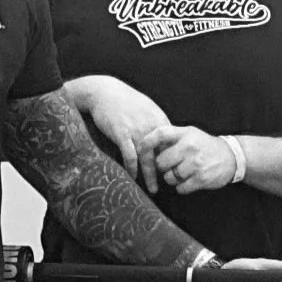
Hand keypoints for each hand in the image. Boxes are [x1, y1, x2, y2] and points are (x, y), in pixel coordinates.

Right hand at [81, 77, 169, 192]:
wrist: (104, 92)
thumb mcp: (147, 107)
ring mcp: (136, 131)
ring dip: (150, 176)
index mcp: (159, 120)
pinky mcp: (122, 135)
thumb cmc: (125, 100)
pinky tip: (133, 177)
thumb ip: (157, 123)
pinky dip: (132, 169)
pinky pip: (129, 157)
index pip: (172, 144)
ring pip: (147, 159)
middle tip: (171, 185)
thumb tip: (166, 137)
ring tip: (153, 189)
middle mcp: (151, 127)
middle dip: (167, 171)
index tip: (177, 171)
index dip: (175, 158)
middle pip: (162, 154)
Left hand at [140, 125, 238, 194]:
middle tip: (172, 166)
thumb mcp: (190, 134)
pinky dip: (182, 187)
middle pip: (161, 162)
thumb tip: (146, 145)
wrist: (232, 157)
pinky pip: (180, 188)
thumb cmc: (205, 146)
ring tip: (183, 173)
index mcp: (186, 134)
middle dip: (163, 167)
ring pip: (169, 177)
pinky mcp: (201, 178)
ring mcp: (196, 163)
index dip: (147, 142)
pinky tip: (190, 180)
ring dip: (173, 179)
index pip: (161, 134)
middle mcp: (190, 147)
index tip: (140, 149)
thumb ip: (172, 138)